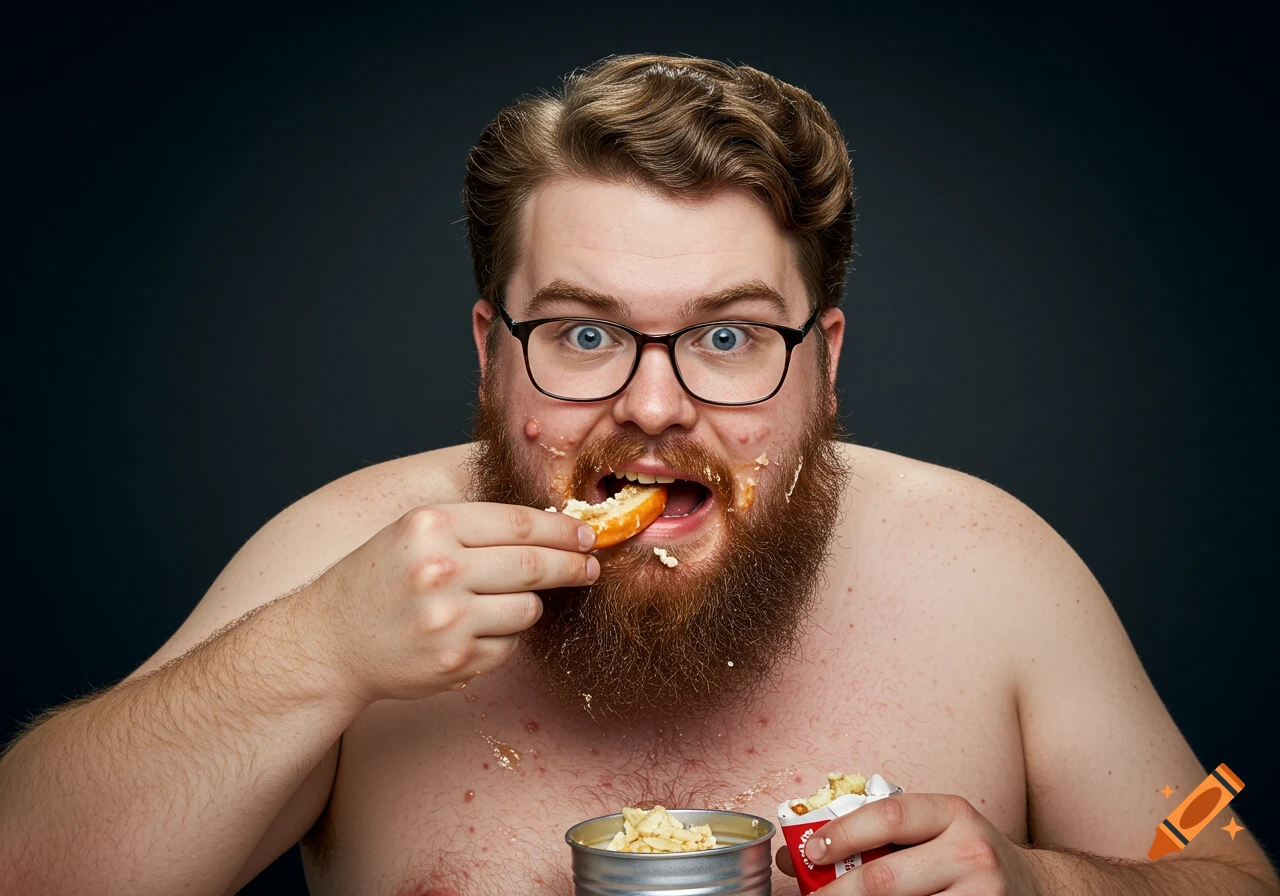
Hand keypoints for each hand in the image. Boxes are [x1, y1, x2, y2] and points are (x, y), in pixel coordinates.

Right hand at [306, 503, 598, 701]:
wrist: (329, 641)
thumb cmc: (378, 580)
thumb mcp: (413, 532)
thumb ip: (473, 527)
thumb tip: (551, 526)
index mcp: (431, 527)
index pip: (519, 522)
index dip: (562, 528)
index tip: (586, 533)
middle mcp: (440, 570)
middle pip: (534, 565)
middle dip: (572, 565)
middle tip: (592, 566)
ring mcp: (448, 620)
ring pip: (528, 609)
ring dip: (529, 606)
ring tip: (501, 603)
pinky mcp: (455, 661)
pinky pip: (508, 646)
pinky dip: (503, 639)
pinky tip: (472, 633)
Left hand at [777, 793, 1045, 895]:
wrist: (1033, 888)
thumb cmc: (965, 857)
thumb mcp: (931, 832)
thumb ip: (873, 836)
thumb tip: (795, 854)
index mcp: (951, 814)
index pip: (888, 816)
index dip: (841, 834)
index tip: (809, 851)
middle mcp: (970, 853)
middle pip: (885, 879)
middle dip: (837, 893)